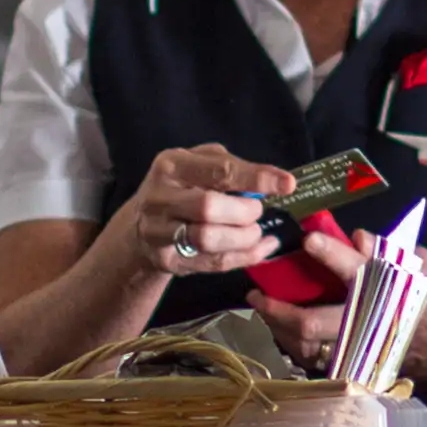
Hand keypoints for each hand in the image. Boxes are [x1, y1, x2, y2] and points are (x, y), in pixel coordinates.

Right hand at [114, 145, 281, 289]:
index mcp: (172, 165)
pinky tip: (261, 250)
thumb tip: (273, 181)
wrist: (139, 226)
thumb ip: (230, 167)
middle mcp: (160, 197)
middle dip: (244, 212)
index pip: (219, 171)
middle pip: (208, 207)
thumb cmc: (181, 187)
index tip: (287, 184)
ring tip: (257, 233)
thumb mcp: (198, 164)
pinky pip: (211, 263)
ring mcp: (158, 232)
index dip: (256, 178)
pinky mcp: (167, 260)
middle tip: (258, 212)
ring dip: (243, 238)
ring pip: (207, 239)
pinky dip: (243, 257)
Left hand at [264, 219, 426, 381]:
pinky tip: (285, 330)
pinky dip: (297, 344)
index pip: (355, 270)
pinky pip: (317, 359)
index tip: (307, 240)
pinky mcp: (359, 365)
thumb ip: (390, 249)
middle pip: (313, 323)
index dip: (329, 254)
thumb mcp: (424, 265)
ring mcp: (362, 350)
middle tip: (256, 294)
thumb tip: (357, 237)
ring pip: (308, 347)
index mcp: (387, 291)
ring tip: (264, 310)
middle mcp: (369, 323)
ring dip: (280, 328)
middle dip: (278, 308)